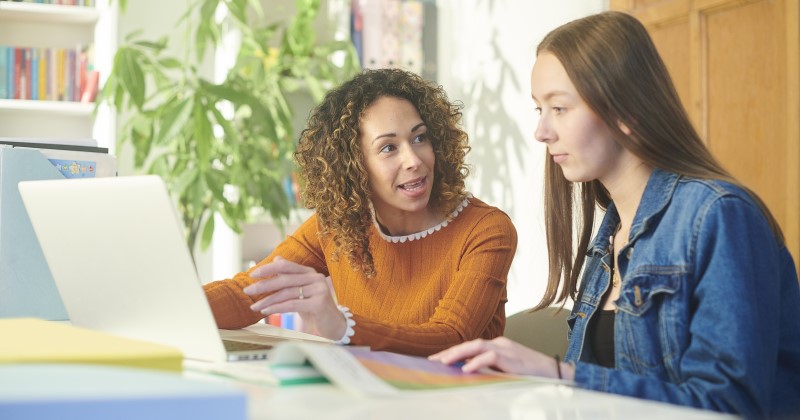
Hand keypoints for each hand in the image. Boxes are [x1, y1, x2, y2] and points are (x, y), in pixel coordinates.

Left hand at [243, 256, 344, 340]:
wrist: (334, 324)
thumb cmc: (314, 308)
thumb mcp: (301, 291)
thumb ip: (290, 276)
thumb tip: (276, 259)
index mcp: (309, 272)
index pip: (286, 265)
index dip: (268, 268)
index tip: (252, 274)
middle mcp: (315, 277)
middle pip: (284, 279)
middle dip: (263, 285)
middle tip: (248, 290)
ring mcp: (319, 289)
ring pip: (286, 293)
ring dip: (267, 300)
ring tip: (254, 306)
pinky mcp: (319, 303)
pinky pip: (292, 304)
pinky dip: (276, 308)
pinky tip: (266, 311)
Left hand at [428, 337, 572, 379]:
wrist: (558, 374)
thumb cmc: (533, 376)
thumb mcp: (508, 372)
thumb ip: (491, 370)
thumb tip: (469, 375)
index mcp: (499, 346)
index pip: (472, 347)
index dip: (454, 352)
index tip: (437, 360)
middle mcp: (501, 344)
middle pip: (471, 343)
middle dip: (451, 352)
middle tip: (433, 361)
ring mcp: (508, 349)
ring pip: (477, 346)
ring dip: (458, 353)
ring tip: (444, 363)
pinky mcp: (513, 359)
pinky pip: (491, 356)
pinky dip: (477, 362)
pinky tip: (466, 369)